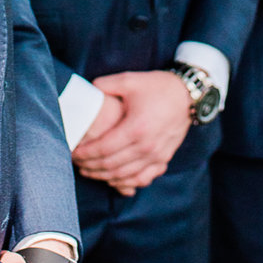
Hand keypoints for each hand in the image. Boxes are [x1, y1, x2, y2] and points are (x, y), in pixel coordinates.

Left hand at [72, 71, 190, 195]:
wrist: (190, 95)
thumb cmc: (159, 87)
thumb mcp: (130, 80)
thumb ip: (105, 85)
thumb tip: (88, 90)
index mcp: (136, 128)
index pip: (102, 149)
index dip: (84, 154)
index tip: (72, 152)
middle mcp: (146, 147)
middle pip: (110, 166)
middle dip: (89, 167)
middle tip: (76, 163)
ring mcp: (156, 155)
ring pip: (124, 176)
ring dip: (104, 176)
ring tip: (89, 171)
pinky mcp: (164, 159)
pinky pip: (142, 178)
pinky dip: (126, 182)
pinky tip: (114, 179)